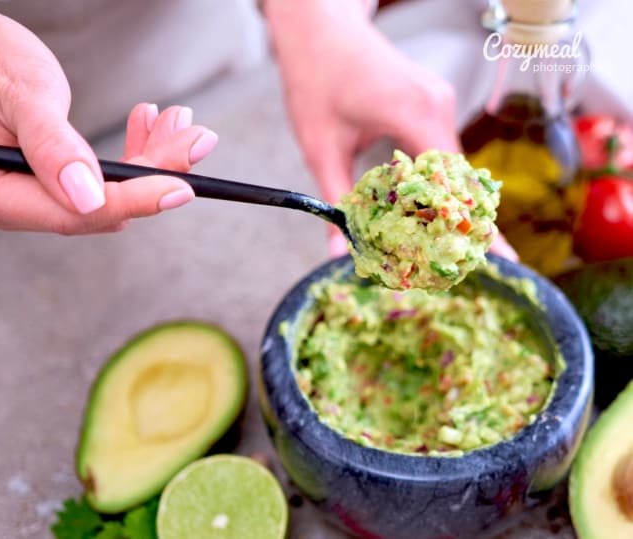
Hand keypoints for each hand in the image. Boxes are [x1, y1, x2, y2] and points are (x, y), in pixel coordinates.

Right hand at [0, 1, 217, 233]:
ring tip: (176, 123)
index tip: (180, 187)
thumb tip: (89, 198)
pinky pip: (93, 186)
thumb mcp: (22, 93)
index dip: (129, 201)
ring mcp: (13, 202)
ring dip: (145, 163)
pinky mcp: (35, 190)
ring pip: (100, 198)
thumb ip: (53, 146)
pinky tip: (149, 127)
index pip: (66, 213)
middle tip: (195, 139)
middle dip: (149, 175)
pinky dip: (127, 160)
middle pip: (90, 209)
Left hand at [264, 0, 459, 253]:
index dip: (471, 227)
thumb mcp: (319, 146)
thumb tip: (337, 251)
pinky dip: (438, 183)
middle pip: (460, 180)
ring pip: (453, 167)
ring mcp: (438, 102)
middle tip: (468, 266)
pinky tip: (427, 211)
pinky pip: (443, 152)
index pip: (453, 184)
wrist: (320, 26)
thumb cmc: (316, 77)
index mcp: (414, 113)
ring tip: (447, 247)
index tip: (496, 262)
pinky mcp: (432, 103)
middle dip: (465, 224)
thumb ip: (334, 200)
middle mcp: (437, 106)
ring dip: (448, 205)